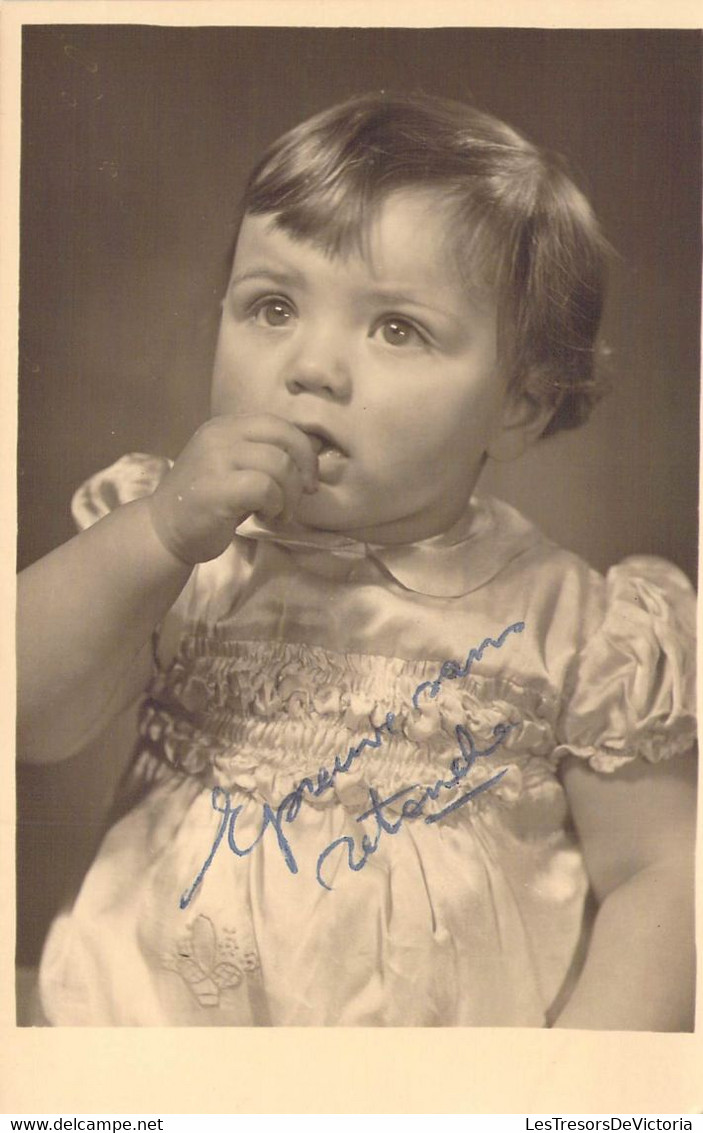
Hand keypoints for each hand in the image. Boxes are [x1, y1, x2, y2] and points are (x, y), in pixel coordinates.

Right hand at [147, 414, 318, 562]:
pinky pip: (264, 487)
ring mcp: (214, 460)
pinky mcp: (214, 488)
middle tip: (299, 498)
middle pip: (284, 439)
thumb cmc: (207, 503)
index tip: (307, 480)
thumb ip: (265, 456)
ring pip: (279, 464)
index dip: (303, 451)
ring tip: (278, 512)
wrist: (164, 531)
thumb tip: (312, 453)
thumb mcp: (235, 468)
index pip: (278, 424)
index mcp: (225, 427)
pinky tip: (264, 516)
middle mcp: (219, 436)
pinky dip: (275, 504)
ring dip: (289, 494)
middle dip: (303, 472)